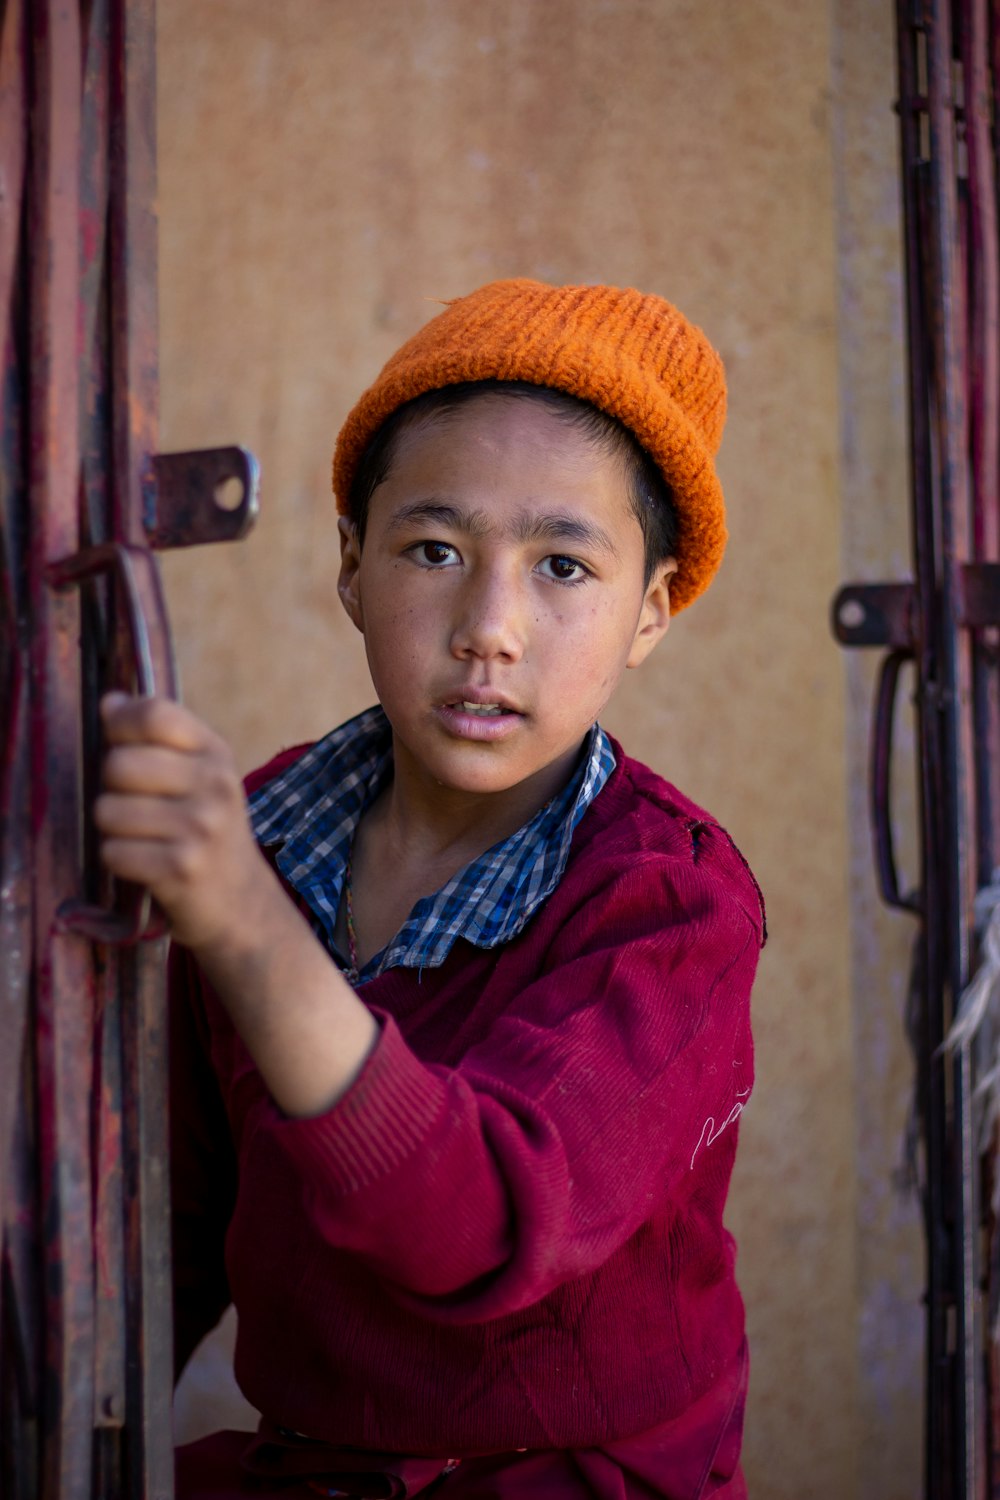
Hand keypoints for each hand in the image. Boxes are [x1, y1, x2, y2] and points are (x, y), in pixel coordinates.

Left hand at [96, 693, 271, 954]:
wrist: (243, 903)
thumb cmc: (208, 831)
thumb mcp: (199, 776)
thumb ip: (158, 737)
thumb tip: (110, 702)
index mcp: (216, 753)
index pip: (155, 715)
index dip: (121, 723)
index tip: (118, 741)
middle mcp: (215, 785)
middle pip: (119, 763)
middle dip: (111, 788)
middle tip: (134, 805)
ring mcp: (201, 827)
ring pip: (109, 811)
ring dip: (112, 830)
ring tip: (140, 837)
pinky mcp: (182, 868)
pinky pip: (113, 852)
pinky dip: (118, 861)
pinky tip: (144, 863)